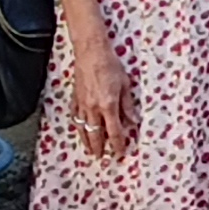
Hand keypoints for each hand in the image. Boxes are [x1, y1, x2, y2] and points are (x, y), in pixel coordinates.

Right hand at [64, 0, 134, 156]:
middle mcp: (93, 108)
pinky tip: (80, 130)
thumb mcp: (125, 85)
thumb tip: (133, 122)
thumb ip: (128, 106)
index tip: (120, 153)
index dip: (117, 145)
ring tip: (90, 151)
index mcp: (108, 105)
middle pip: (96, 135)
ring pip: (83, 129)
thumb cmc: (110, 64)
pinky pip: (75, 118)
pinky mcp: (75, 98)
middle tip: (102, 158)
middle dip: (99, 148)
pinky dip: (78, 127)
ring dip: (87, 142)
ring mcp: (82, 104)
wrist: (91, 51)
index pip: (114, 132)